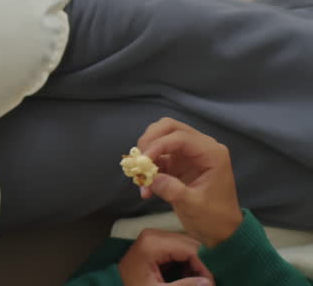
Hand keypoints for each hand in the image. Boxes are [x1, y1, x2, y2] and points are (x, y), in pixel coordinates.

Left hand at [118, 229, 212, 285]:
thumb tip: (209, 282)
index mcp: (152, 244)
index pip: (190, 249)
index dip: (204, 267)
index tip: (211, 284)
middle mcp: (153, 234)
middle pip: (190, 245)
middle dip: (201, 265)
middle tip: (207, 284)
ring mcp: (153, 237)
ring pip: (186, 246)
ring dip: (195, 264)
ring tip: (198, 282)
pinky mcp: (154, 242)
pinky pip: (178, 249)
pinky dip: (186, 262)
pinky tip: (188, 277)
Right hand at [137, 119, 243, 248]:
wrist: (222, 231)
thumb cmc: (214, 218)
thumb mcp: (194, 206)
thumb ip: (172, 190)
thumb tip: (151, 178)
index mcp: (212, 153)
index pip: (180, 137)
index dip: (158, 144)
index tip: (143, 160)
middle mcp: (201, 148)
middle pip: (169, 127)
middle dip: (150, 140)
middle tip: (138, 159)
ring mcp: (189, 154)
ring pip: (161, 137)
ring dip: (147, 153)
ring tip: (141, 174)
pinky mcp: (179, 163)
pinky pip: (158, 155)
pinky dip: (148, 167)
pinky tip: (146, 187)